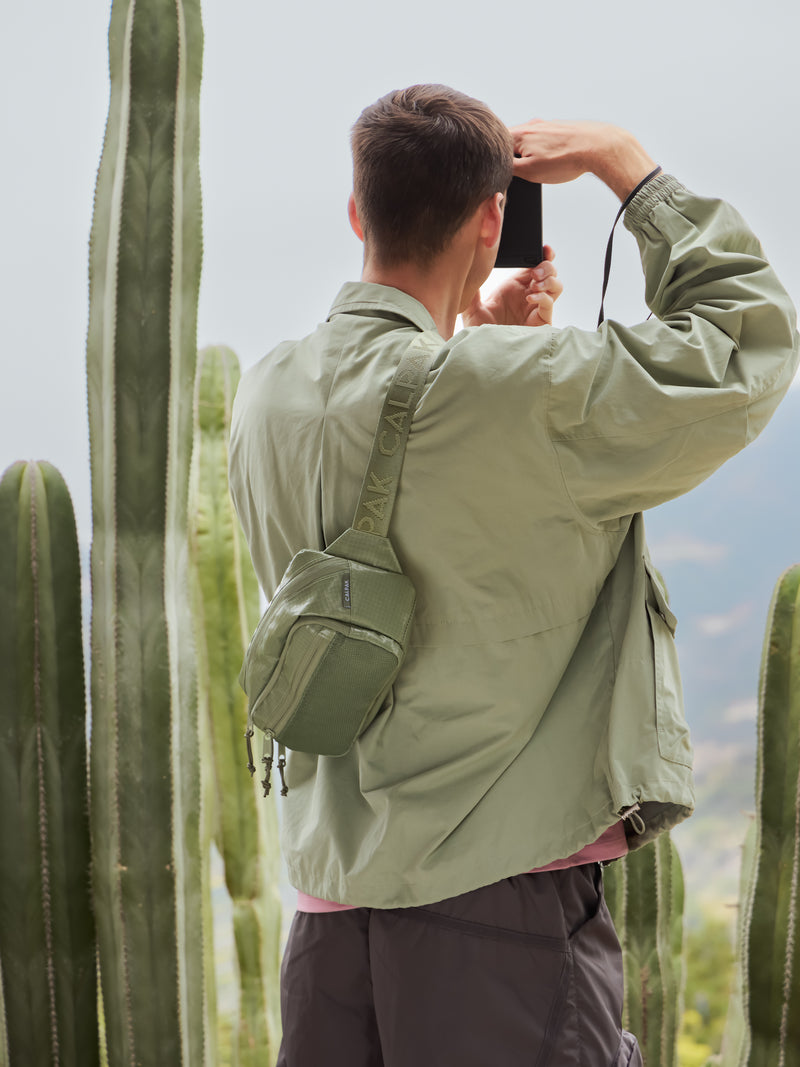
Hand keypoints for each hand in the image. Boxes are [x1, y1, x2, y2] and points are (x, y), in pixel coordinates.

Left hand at [462, 246, 562, 328]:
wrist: (484, 354)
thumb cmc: (480, 334)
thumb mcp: (471, 309)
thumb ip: (472, 292)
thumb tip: (469, 272)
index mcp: (514, 287)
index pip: (533, 265)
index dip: (540, 254)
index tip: (543, 248)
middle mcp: (528, 295)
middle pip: (549, 272)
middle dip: (547, 266)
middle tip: (536, 271)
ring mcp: (536, 308)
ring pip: (556, 286)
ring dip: (549, 280)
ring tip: (534, 285)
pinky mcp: (541, 322)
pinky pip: (550, 304)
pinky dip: (544, 296)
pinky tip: (531, 297)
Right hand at [509, 120, 656, 200]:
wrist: (597, 147)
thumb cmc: (566, 159)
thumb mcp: (528, 171)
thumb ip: (507, 167)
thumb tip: (497, 166)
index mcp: (518, 133)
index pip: (495, 145)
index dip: (495, 160)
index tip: (501, 172)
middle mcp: (531, 125)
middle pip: (511, 144)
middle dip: (514, 160)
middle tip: (524, 173)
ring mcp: (546, 125)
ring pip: (528, 143)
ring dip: (530, 157)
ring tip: (543, 167)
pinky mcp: (559, 129)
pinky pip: (544, 142)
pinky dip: (545, 153)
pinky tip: (554, 161)